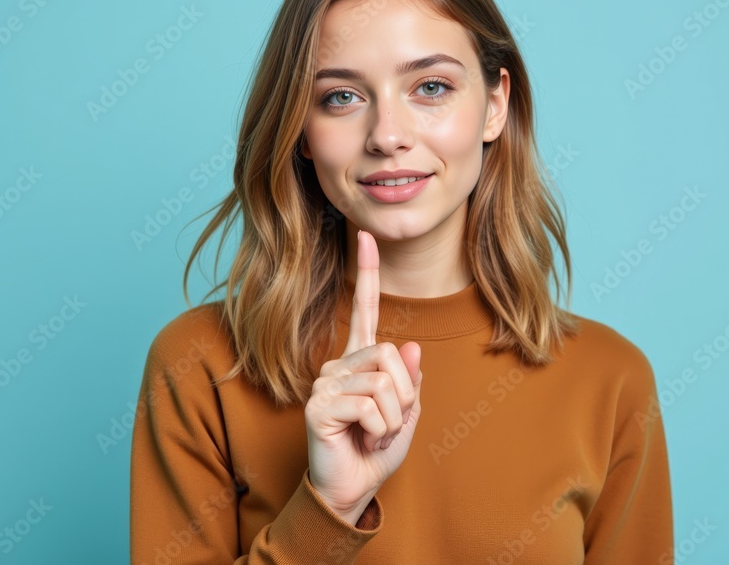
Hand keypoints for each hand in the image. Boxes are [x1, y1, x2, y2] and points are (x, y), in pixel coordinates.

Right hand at [305, 230, 422, 524]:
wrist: (353, 490)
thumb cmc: (376, 451)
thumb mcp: (406, 414)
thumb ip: (410, 381)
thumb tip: (411, 346)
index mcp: (359, 361)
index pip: (365, 310)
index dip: (366, 273)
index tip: (366, 236)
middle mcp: (338, 365)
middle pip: (390, 355)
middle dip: (405, 396)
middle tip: (389, 424)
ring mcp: (325, 383)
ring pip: (384, 383)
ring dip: (393, 419)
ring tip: (374, 436)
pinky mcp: (317, 405)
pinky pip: (370, 406)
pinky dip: (380, 431)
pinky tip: (362, 441)